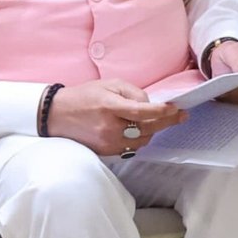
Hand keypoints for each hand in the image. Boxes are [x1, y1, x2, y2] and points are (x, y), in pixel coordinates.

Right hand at [45, 79, 185, 154]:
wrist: (57, 115)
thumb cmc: (85, 96)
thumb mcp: (110, 85)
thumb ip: (133, 93)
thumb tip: (150, 105)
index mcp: (110, 107)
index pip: (141, 112)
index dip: (162, 112)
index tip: (176, 109)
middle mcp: (109, 127)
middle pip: (147, 129)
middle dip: (166, 122)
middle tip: (181, 116)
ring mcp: (108, 142)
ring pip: (142, 140)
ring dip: (153, 130)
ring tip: (157, 120)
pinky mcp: (106, 152)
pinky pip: (132, 147)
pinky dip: (140, 138)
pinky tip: (141, 129)